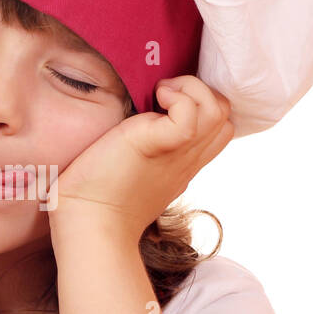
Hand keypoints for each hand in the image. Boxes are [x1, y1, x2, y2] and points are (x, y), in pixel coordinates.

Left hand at [47, 76, 234, 240]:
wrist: (87, 223)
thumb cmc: (97, 198)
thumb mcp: (135, 172)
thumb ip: (148, 153)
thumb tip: (141, 127)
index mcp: (182, 165)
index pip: (219, 129)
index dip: (203, 106)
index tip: (168, 103)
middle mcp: (186, 159)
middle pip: (225, 116)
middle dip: (201, 93)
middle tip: (164, 96)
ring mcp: (177, 153)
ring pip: (219, 109)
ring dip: (192, 90)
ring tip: (161, 95)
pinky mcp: (157, 145)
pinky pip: (190, 114)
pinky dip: (178, 97)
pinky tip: (155, 99)